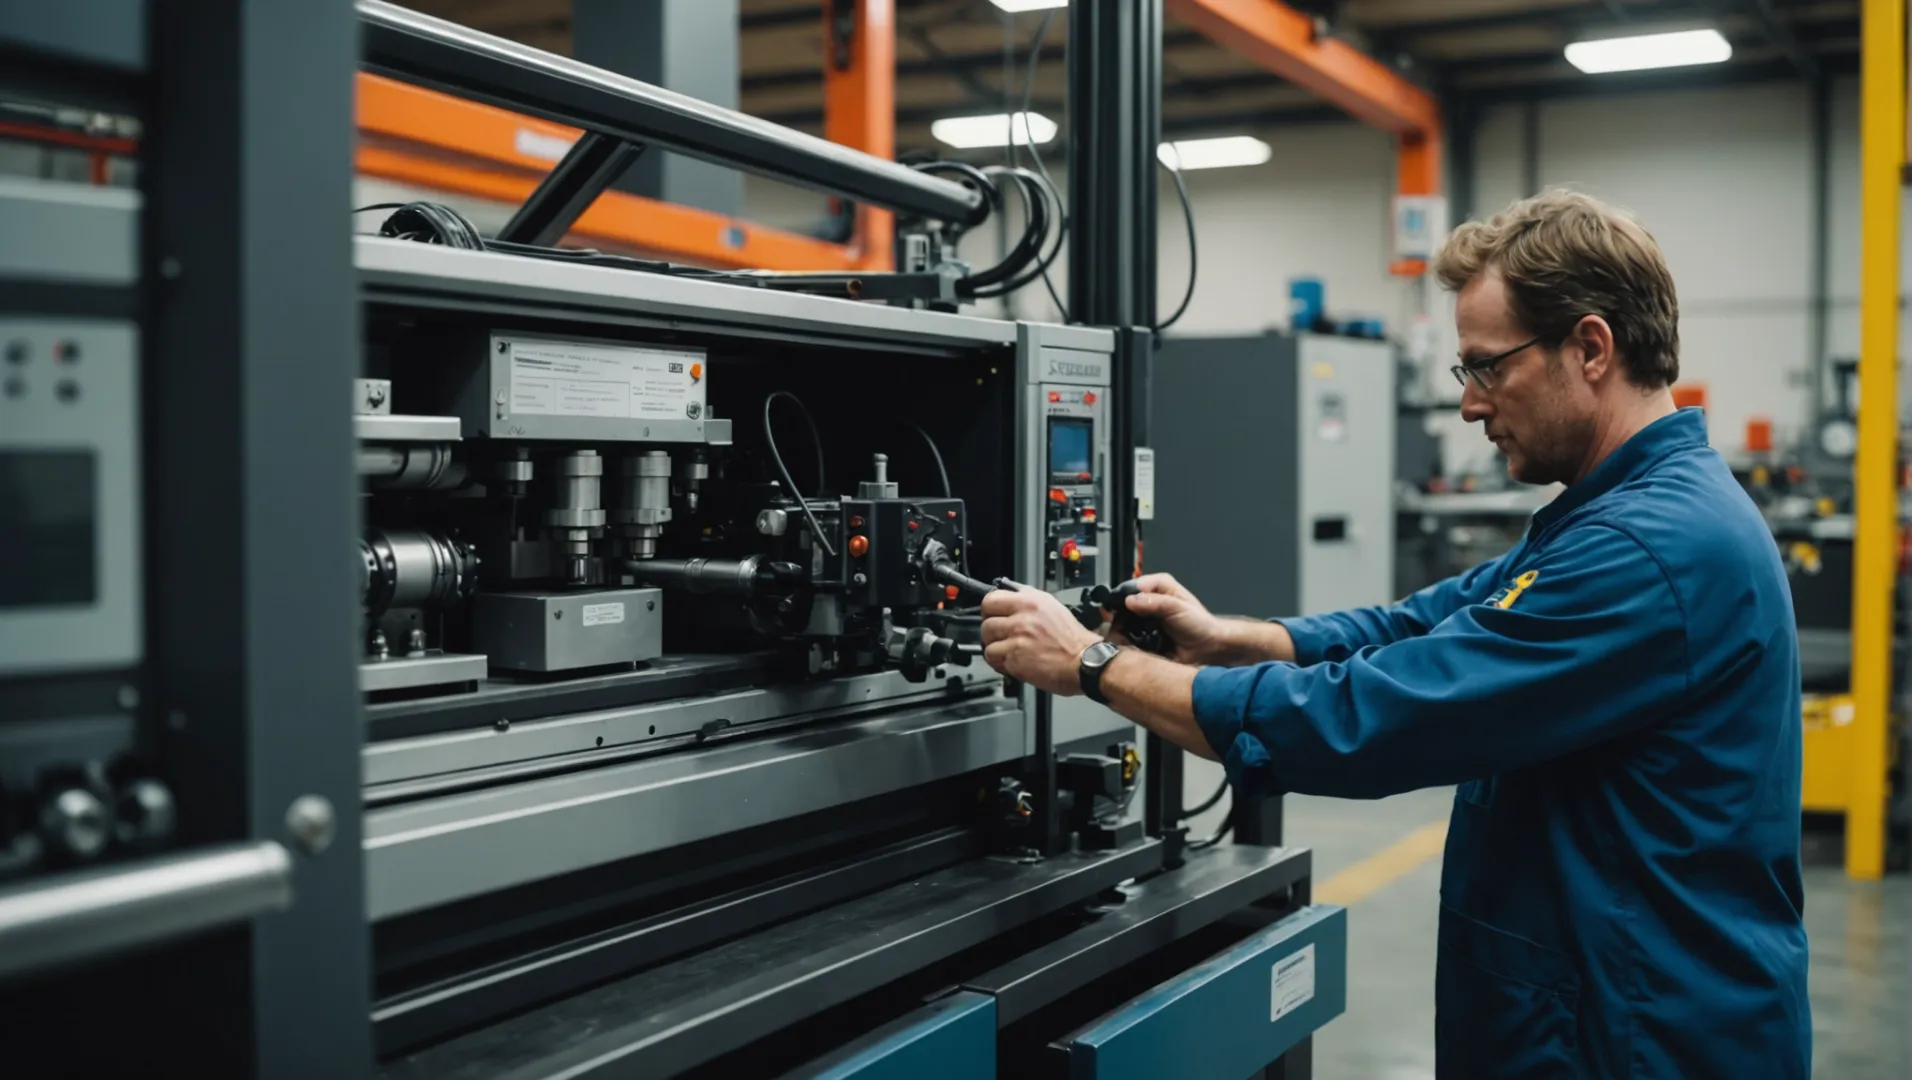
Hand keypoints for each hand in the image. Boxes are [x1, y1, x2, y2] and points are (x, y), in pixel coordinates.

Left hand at [980, 588, 1102, 695]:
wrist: (1085, 663)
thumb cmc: (1074, 641)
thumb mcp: (1054, 607)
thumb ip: (1030, 598)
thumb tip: (1012, 592)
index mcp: (1031, 602)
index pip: (991, 598)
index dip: (989, 611)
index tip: (992, 617)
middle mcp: (1023, 617)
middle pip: (986, 622)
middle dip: (991, 633)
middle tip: (1001, 638)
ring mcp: (1017, 638)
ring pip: (987, 643)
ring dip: (996, 650)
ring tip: (1009, 653)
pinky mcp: (1015, 658)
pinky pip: (994, 660)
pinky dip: (1001, 664)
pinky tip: (1014, 664)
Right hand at [1114, 573, 1267, 665]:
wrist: (1209, 648)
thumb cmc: (1200, 624)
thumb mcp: (1178, 606)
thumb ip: (1154, 602)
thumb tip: (1130, 600)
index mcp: (1156, 587)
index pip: (1129, 587)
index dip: (1120, 597)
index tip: (1116, 607)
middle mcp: (1147, 603)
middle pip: (1121, 606)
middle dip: (1118, 616)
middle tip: (1119, 625)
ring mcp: (1144, 622)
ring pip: (1121, 624)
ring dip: (1121, 631)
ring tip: (1124, 637)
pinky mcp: (1143, 639)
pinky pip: (1128, 640)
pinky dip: (1127, 643)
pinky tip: (1130, 646)